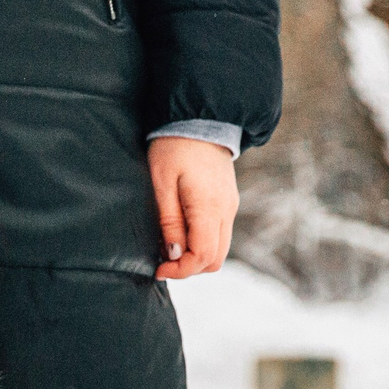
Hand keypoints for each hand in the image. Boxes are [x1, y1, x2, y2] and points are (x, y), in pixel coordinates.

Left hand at [149, 135, 239, 279]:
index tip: (159, 269)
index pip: (203, 256)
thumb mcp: (162, 184)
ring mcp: (230, 207)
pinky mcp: (228, 202)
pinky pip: (219, 234)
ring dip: (195, 256)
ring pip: (219, 250)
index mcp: (210, 208)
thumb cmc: (174, 147)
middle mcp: (226, 211)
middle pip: (215, 260)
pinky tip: (180, 233)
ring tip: (169, 246)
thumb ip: (170, 222)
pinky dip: (201, 243)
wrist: (200, 118)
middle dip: (189, 268)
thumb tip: (174, 255)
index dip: (181, 270)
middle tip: (163, 262)